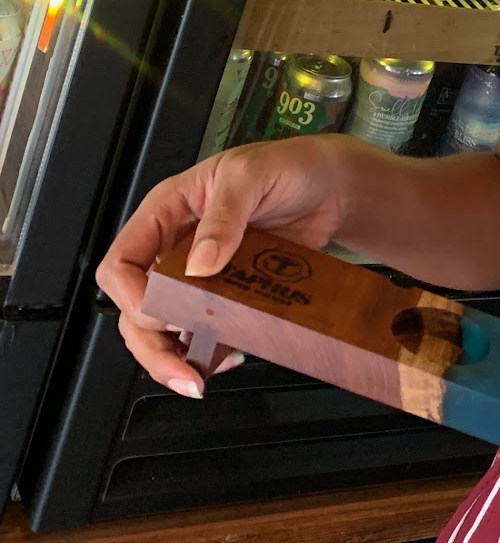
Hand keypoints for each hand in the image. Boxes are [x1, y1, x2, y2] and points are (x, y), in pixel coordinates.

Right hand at [96, 138, 356, 400]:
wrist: (334, 188)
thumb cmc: (288, 167)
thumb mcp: (252, 175)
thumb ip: (225, 216)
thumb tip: (199, 263)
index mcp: (167, 213)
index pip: (122, 263)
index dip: (131, 295)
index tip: (160, 316)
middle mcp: (176, 248)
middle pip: (136, 308)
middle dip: (153, 345)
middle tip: (183, 369)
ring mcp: (201, 277)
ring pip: (166, 328)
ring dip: (179, 357)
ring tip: (202, 375)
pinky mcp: (229, 296)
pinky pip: (206, 332)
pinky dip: (212, 353)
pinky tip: (231, 355)